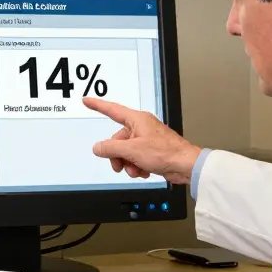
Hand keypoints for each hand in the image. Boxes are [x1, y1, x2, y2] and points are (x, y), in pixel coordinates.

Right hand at [83, 97, 200, 183]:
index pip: (112, 110)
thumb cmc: (166, 152)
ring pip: (126, 151)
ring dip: (128, 163)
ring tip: (137, 169)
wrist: (185, 165)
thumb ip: (111, 148)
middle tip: (120, 165)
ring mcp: (147, 139)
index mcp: (137, 120)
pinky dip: (137, 166)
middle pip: (117, 140)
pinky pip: (136, 158)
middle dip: (118, 155)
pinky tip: (144, 171)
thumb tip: (98, 148)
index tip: (87, 101)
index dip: (97, 105)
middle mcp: (141, 127)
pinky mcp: (152, 151)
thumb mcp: (132, 150)